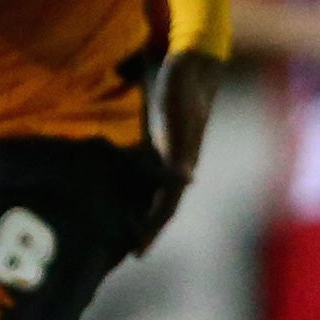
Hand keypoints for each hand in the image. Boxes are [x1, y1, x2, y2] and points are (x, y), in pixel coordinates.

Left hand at [138, 49, 223, 254]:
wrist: (192, 66)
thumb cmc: (180, 89)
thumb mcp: (176, 117)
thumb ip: (178, 148)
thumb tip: (184, 180)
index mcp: (179, 164)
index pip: (165, 206)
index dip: (152, 229)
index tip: (137, 252)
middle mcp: (178, 163)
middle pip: (162, 205)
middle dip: (148, 229)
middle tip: (131, 253)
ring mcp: (173, 153)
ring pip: (158, 191)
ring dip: (145, 211)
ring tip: (128, 231)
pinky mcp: (164, 141)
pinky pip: (152, 173)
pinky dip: (140, 188)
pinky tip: (127, 193)